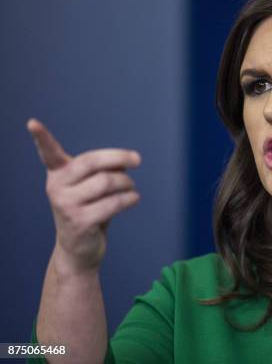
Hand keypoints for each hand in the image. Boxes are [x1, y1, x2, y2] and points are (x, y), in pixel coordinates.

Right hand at [27, 118, 141, 274]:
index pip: (48, 153)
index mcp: (58, 173)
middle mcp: (56, 187)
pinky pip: (114, 203)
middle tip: (138, 159)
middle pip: (92, 162)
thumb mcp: (92, 186)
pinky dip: (129, 198)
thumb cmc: (89, 209)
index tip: (32, 123)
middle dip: (119, 157)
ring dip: (127, 182)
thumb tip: (124, 161)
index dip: (41, 138)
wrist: (79, 249)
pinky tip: (133, 199)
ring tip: (131, 187)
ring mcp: (66, 205)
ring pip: (107, 182)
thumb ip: (104, 169)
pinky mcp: (80, 222)